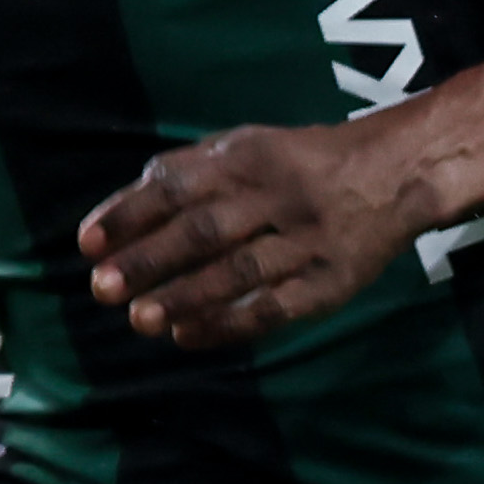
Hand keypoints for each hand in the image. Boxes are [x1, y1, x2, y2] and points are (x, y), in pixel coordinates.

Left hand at [80, 121, 422, 348]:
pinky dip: (229, 324)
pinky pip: (276, 308)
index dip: (129, 215)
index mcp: (248, 159)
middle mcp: (276, 197)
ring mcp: (305, 242)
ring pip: (239, 272)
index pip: (177, 187)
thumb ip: (188, 170)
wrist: (396, 175)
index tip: (87, 245)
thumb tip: (123, 208)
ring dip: (184, 297)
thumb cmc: (302, 163)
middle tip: (102, 289)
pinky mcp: (329, 283)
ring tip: (140, 320)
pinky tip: (189, 337)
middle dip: (149, 260)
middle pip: (204, 231)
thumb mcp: (248, 146)